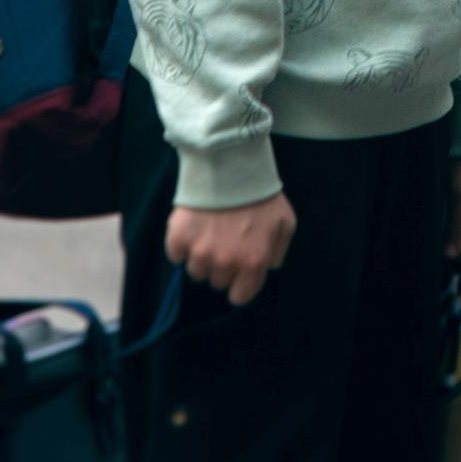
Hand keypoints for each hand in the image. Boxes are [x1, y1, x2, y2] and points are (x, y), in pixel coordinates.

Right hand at [167, 193, 295, 306]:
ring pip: (195, 271)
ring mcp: (199, 251)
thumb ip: (277, 252)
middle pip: (216, 282)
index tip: (237, 273)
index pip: (239, 296)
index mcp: (252, 262)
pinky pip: (175, 255)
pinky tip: (193, 228)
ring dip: (201, 257)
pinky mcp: (178, 237)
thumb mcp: (285, 223)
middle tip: (225, 242)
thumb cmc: (261, 194)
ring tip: (209, 233)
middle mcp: (225, 263)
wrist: (231, 164)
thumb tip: (267, 268)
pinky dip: (181, 246)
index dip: (239, 285)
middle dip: (222, 267)